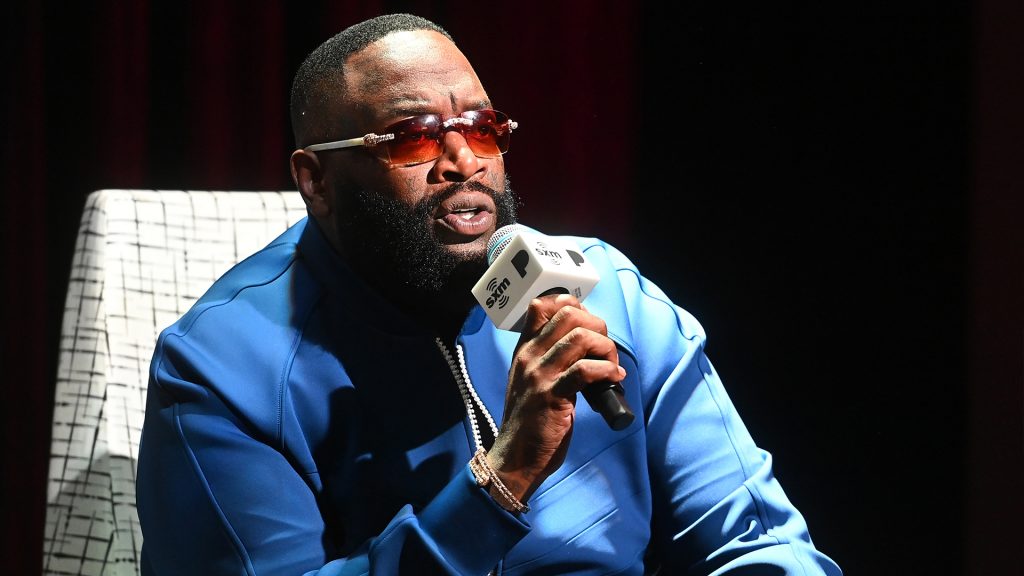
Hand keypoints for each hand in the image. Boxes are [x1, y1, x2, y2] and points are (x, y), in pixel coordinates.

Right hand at [486, 293, 625, 502]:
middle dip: (597, 326)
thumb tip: (588, 342)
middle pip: (568, 314)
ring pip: (580, 338)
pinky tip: (614, 381)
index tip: (588, 328)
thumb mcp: (532, 381)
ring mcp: (540, 375)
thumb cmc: (531, 420)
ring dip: (606, 349)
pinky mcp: (552, 396)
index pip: (542, 304)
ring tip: (612, 368)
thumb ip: (551, 359)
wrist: (516, 457)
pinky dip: (608, 372)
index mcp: (525, 349)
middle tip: (604, 350)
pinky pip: (586, 370)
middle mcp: (529, 356)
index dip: (573, 306)